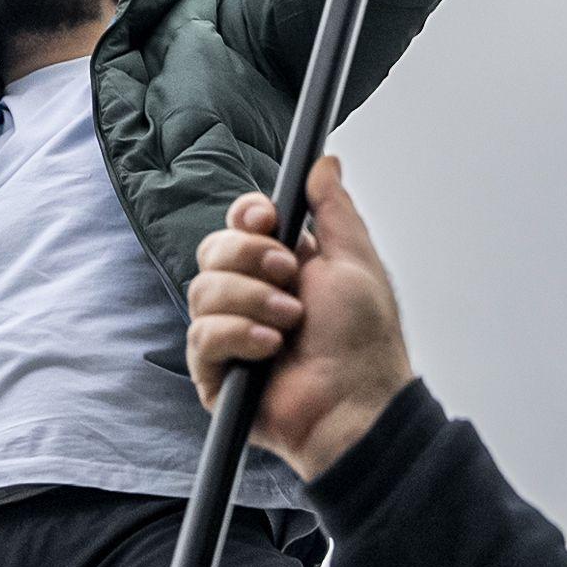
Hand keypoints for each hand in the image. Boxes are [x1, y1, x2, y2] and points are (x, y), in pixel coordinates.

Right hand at [188, 155, 416, 477]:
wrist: (357, 403)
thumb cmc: (365, 342)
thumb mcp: (354, 261)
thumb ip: (334, 208)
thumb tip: (326, 163)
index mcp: (280, 267)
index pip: (238, 225)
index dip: (246, 215)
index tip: (267, 218)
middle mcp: (250, 297)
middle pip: (213, 250)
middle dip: (249, 258)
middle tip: (288, 276)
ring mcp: (229, 335)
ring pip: (202, 290)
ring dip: (251, 301)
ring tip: (289, 323)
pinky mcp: (215, 372)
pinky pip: (201, 336)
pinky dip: (237, 335)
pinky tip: (269, 348)